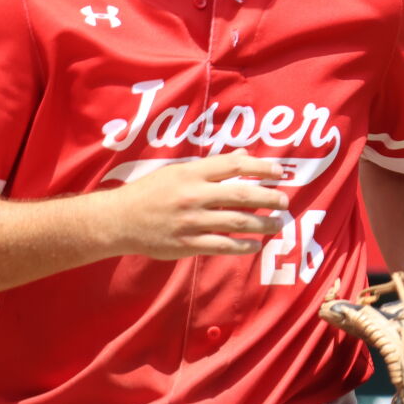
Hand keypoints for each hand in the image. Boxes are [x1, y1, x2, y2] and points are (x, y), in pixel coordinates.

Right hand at [106, 150, 288, 258]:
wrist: (120, 220)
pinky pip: (223, 246)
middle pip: (242, 194)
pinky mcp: (188, 244)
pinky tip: (256, 245)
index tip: (278, 171)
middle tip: (284, 201)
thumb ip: (211, 166)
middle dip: (269, 197)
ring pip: (238, 222)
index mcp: (191, 173)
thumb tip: (243, 156)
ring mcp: (192, 221)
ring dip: (263, 223)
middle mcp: (194, 195)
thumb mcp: (177, 171)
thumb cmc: (150, 192)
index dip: (260, 167)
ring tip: (278, 224)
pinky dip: (244, 246)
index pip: (234, 165)